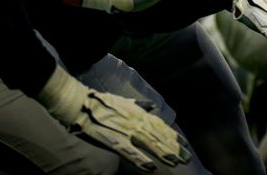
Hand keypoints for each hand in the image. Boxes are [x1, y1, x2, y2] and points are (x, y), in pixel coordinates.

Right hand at [36, 66, 188, 171]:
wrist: (79, 102)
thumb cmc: (99, 102)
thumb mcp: (123, 100)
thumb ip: (140, 105)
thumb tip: (153, 106)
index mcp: (138, 113)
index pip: (160, 126)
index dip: (173, 136)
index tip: (184, 144)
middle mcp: (135, 121)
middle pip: (159, 136)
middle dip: (173, 148)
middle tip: (187, 158)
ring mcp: (125, 130)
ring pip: (149, 144)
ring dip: (163, 153)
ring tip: (176, 162)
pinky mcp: (113, 139)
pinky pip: (129, 152)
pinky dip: (140, 159)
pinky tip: (151, 166)